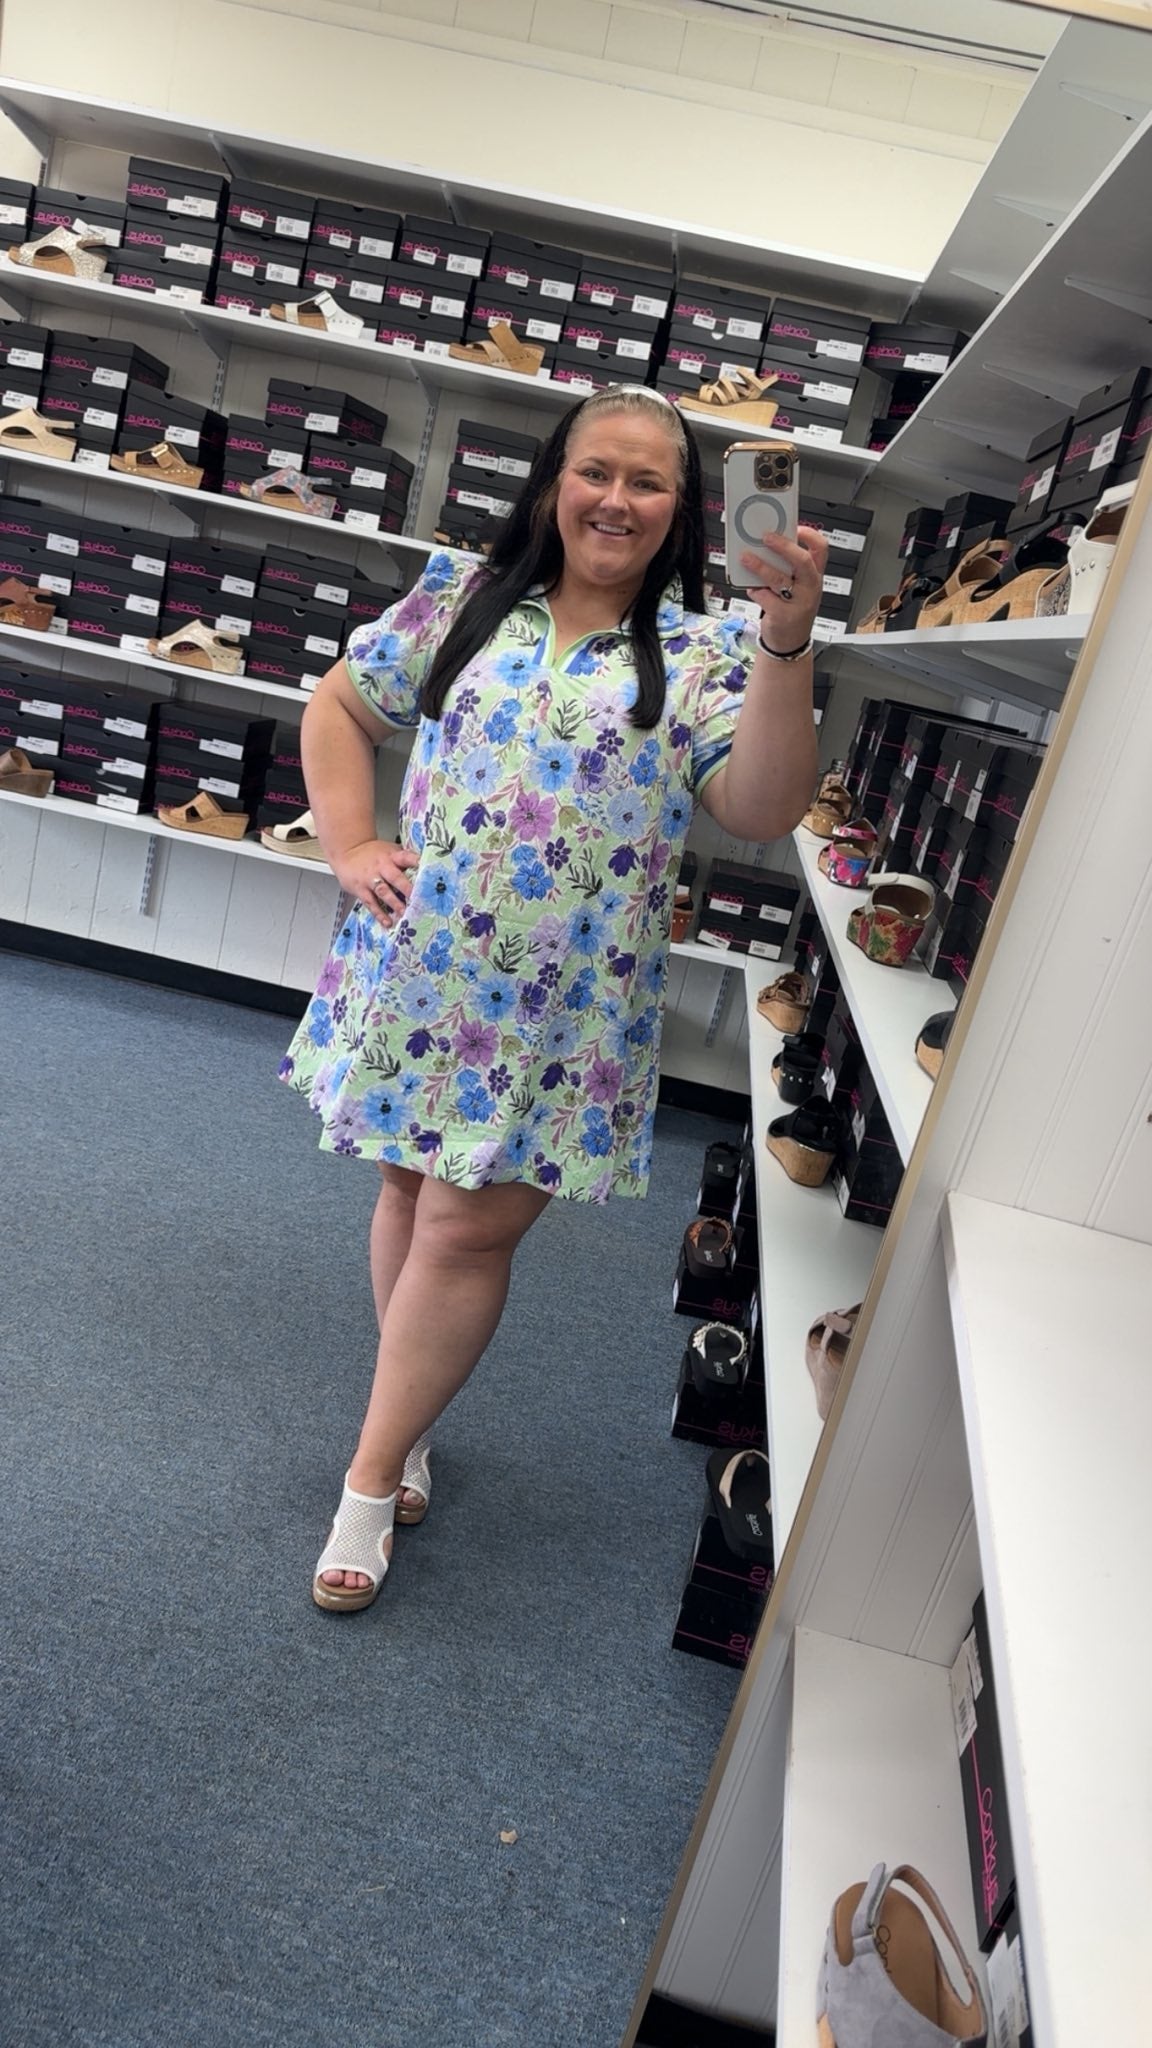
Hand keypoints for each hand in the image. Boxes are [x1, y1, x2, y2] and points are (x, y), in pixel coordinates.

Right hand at [332, 838, 418, 925]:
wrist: (347, 852)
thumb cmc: (373, 854)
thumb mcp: (389, 851)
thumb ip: (404, 861)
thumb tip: (426, 871)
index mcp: (392, 856)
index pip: (406, 857)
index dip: (417, 863)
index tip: (428, 872)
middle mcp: (382, 866)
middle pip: (396, 877)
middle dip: (407, 889)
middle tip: (418, 899)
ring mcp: (370, 878)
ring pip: (384, 892)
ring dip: (395, 904)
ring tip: (405, 914)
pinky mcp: (361, 890)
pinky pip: (371, 903)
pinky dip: (379, 914)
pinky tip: (388, 922)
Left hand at [741, 524, 828, 652]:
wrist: (790, 643)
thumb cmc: (792, 610)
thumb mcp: (798, 588)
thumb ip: (788, 569)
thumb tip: (766, 547)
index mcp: (815, 576)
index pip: (820, 549)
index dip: (810, 535)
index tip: (796, 527)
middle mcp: (810, 587)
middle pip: (803, 561)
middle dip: (784, 546)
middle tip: (766, 537)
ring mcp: (799, 603)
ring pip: (780, 579)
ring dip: (760, 566)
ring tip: (746, 557)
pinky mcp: (783, 616)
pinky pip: (765, 597)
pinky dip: (755, 590)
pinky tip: (751, 588)